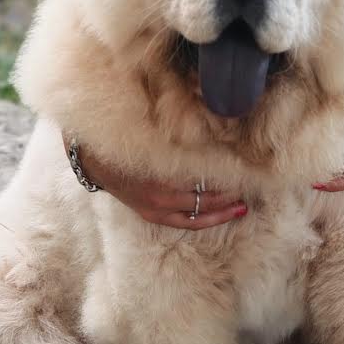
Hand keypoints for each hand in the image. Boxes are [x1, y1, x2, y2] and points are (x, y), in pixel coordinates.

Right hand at [66, 138, 246, 229]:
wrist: (92, 159)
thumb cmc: (125, 143)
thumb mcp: (152, 136)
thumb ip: (179, 135)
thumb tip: (213, 121)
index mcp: (160, 174)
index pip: (201, 179)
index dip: (224, 175)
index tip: (244, 167)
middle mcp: (158, 194)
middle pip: (203, 197)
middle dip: (229, 192)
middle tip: (250, 185)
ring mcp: (155, 208)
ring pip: (197, 215)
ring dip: (222, 210)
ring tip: (243, 205)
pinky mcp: (152, 215)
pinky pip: (185, 222)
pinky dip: (207, 219)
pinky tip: (224, 213)